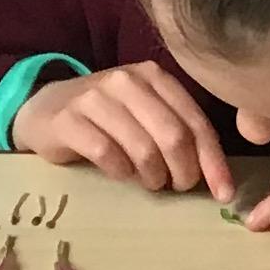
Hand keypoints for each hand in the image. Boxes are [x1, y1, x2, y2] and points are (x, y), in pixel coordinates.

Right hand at [11, 62, 230, 197]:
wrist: (46, 108)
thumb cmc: (106, 117)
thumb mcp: (146, 113)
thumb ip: (179, 132)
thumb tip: (217, 176)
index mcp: (154, 76)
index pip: (195, 121)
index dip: (213, 161)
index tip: (223, 192)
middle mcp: (127, 80)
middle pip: (173, 136)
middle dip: (184, 172)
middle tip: (178, 187)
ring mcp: (95, 97)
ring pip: (142, 148)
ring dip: (153, 176)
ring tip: (150, 183)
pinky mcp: (68, 119)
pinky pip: (106, 154)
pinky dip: (120, 172)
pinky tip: (120, 174)